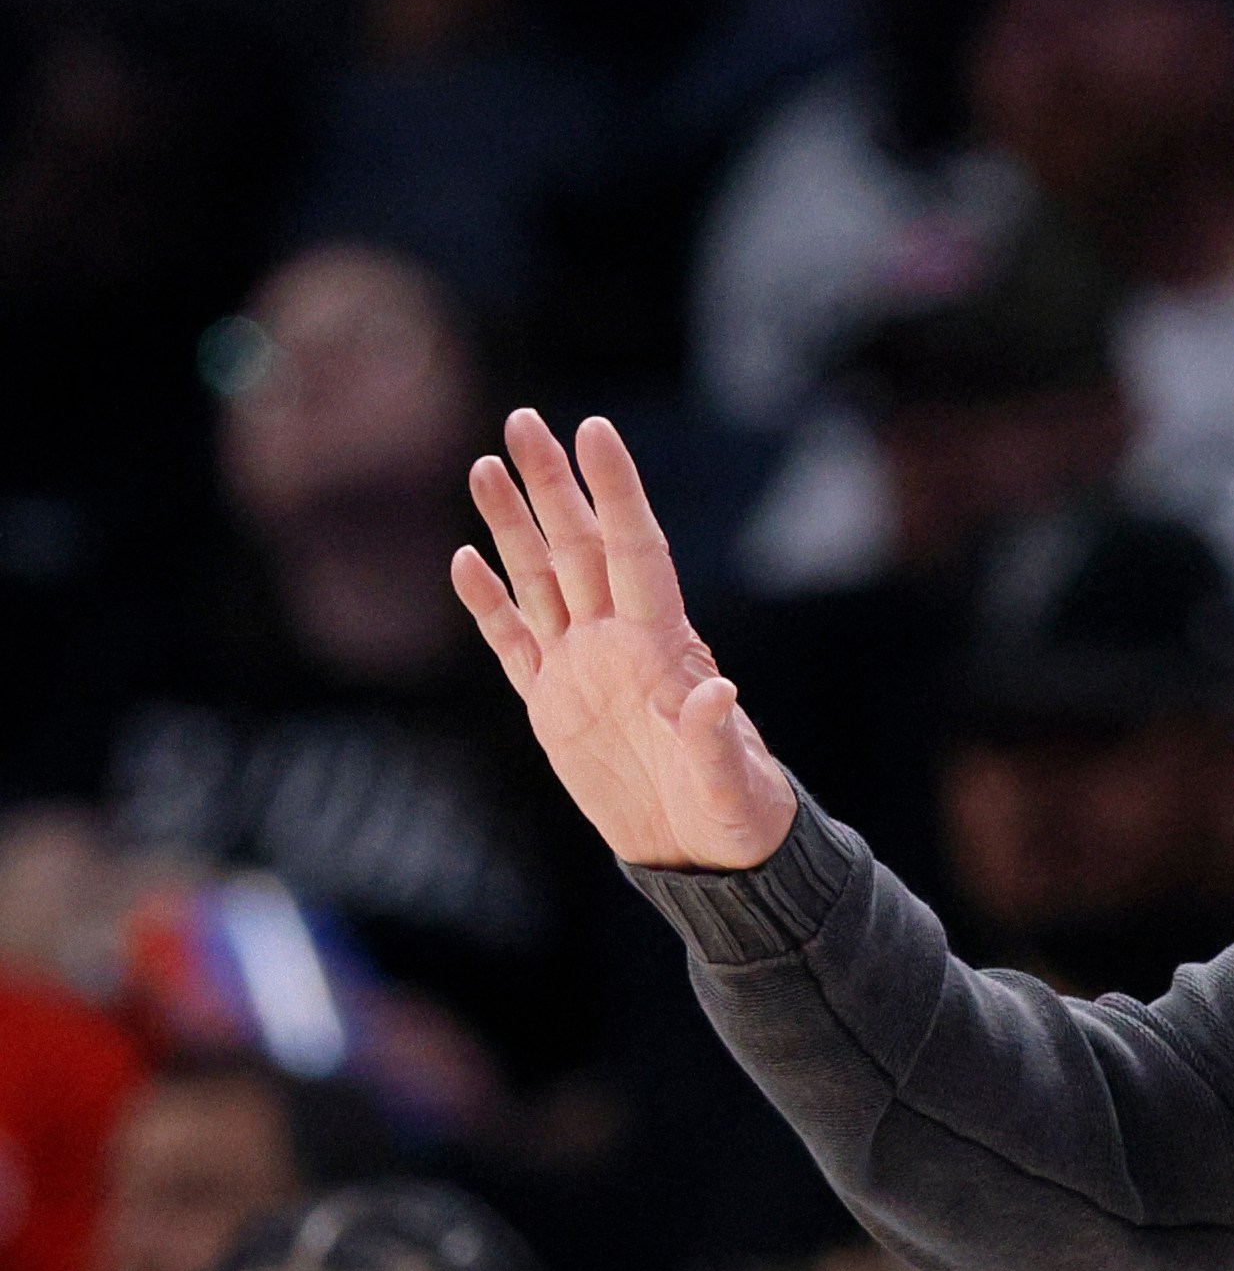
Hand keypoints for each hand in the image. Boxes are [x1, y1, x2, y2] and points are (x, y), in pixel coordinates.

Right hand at [451, 410, 795, 868]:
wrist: (702, 853)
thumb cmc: (732, 811)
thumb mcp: (727, 780)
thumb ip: (714, 737)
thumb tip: (717, 691)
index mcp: (663, 644)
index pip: (633, 548)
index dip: (615, 490)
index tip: (593, 429)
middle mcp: (618, 641)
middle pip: (578, 546)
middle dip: (550, 484)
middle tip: (522, 417)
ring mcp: (581, 669)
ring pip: (539, 580)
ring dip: (512, 526)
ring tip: (485, 464)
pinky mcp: (551, 706)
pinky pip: (513, 643)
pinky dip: (487, 605)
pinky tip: (465, 560)